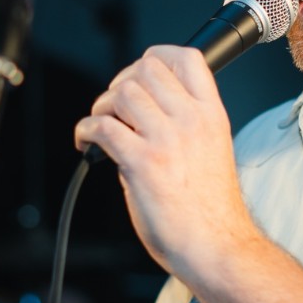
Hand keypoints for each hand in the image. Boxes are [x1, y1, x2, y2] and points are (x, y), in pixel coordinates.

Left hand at [74, 45, 258, 284]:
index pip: (186, 58)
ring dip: (102, 107)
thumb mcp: (211, 150)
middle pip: (145, 69)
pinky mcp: (142, 163)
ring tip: (102, 127)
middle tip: (114, 107)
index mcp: (212, 115)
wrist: (216, 246)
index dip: (155, 56)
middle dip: (121, 82)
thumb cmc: (211, 209)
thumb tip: (139, 113)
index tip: (139, 73)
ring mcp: (167, 140)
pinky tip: (87, 144)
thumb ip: (182, 125)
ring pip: (121, 93)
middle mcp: (191, 121)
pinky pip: (102, 127)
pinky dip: (85, 130)